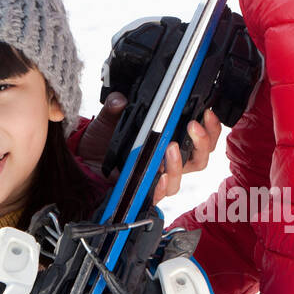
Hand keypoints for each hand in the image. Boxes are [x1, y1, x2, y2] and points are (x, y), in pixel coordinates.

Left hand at [73, 92, 221, 199]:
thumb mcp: (108, 119)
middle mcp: (168, 161)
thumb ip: (114, 107)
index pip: (200, 138)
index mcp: (169, 140)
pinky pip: (160, 194)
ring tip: (171, 147)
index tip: (208, 112)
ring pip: (181, 177)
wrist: (83, 160)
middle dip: (203, 142)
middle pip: (200, 158)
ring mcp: (157, 177)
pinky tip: (159, 175)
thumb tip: (120, 99)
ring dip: (180, 162)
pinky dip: (162, 186)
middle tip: (194, 125)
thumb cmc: (103, 139)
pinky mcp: (144, 192)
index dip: (210, 127)